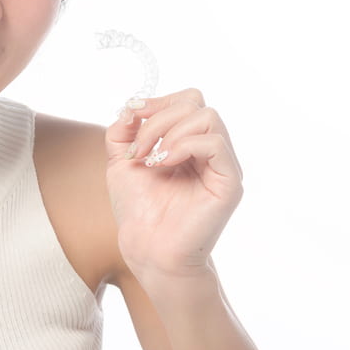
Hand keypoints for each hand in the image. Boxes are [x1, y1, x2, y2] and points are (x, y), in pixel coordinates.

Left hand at [104, 88, 243, 280]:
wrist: (147, 248)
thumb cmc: (138, 210)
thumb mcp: (120, 161)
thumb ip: (123, 130)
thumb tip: (131, 106)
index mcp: (188, 143)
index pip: (186, 100)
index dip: (157, 102)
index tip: (132, 118)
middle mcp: (209, 151)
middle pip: (196, 102)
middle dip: (159, 117)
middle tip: (138, 148)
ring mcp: (222, 166)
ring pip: (208, 117)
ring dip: (169, 131)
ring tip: (150, 159)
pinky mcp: (229, 182)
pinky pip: (215, 144)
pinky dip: (184, 145)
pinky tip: (163, 164)